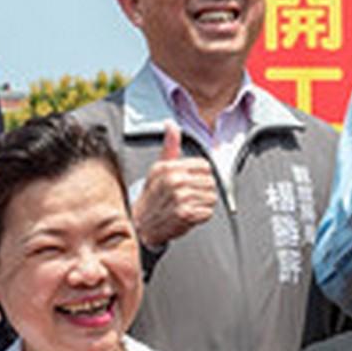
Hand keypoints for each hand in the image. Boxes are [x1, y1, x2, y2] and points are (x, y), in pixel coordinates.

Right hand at [132, 121, 217, 248]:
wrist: (140, 225)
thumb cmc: (151, 197)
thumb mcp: (158, 168)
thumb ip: (170, 146)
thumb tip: (171, 125)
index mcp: (170, 167)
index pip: (205, 166)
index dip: (201, 176)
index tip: (192, 182)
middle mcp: (175, 180)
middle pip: (211, 182)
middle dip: (203, 191)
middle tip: (190, 197)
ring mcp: (181, 198)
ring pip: (211, 197)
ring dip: (203, 204)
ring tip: (189, 205)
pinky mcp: (185, 214)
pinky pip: (208, 212)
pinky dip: (201, 216)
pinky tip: (189, 215)